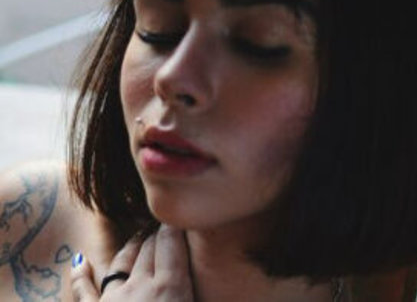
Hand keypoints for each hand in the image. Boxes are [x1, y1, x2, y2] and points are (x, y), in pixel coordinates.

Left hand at [71, 224, 194, 300]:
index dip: (176, 224)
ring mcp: (112, 300)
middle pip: (150, 245)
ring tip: (141, 235)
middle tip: (167, 223)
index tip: (183, 215)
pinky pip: (84, 290)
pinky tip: (80, 261)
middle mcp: (139, 287)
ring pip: (123, 259)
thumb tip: (244, 291)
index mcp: (170, 288)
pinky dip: (81, 275)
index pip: (171, 240)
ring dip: (133, 245)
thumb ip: (198, 290)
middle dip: (159, 231)